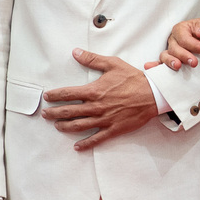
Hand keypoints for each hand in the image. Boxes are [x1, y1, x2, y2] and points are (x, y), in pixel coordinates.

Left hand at [42, 48, 157, 149]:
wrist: (153, 94)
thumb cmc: (134, 79)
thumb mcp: (113, 64)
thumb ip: (92, 59)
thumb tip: (76, 53)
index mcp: (94, 91)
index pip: (67, 94)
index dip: (54, 95)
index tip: (48, 96)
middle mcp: (96, 107)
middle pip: (68, 111)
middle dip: (54, 113)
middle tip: (46, 114)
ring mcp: (103, 119)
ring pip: (78, 126)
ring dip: (64, 127)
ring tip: (57, 126)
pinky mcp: (113, 129)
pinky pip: (95, 139)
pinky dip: (85, 144)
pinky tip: (77, 147)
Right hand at [143, 14, 199, 70]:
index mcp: (181, 29)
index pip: (185, 39)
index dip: (196, 45)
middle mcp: (174, 39)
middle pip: (175, 48)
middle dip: (184, 56)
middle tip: (195, 63)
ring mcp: (171, 49)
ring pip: (166, 56)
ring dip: (171, 61)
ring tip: (178, 66)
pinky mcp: (172, 58)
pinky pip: (161, 62)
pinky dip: (155, 65)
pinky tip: (150, 68)